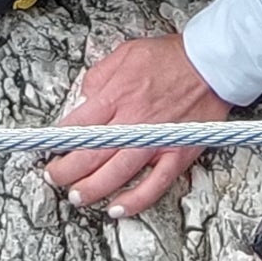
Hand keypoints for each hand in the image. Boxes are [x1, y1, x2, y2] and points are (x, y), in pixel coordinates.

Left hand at [45, 32, 229, 218]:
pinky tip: (118, 208)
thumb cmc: (172, 57)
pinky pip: (154, 185)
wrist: (212, 62)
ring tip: (77, 196)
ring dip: (91, 190)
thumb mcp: (126, 52)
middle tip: (55, 176)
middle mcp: (133, 121)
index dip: (58, 142)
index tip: (49, 150)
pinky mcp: (176, 153)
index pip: (77, 126)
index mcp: (118, 95)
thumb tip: (84, 99)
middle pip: (90, 155)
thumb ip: (99, 76)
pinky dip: (135, 200)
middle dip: (66, 171)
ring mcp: (155, 140)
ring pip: (115, 175)